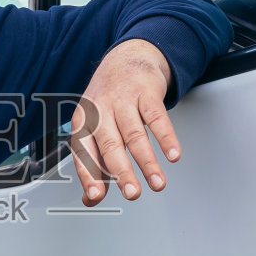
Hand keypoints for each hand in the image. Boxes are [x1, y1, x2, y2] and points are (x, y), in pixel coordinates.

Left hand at [69, 39, 179, 206]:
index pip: (83, 151)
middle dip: (122, 173)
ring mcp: (123, 99)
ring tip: (157, 183)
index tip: (96, 195)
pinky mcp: (146, 92)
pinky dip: (166, 138)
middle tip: (133, 194)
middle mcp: (101, 109)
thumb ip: (94, 163)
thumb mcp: (94, 127)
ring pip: (135, 135)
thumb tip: (92, 198)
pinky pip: (157, 117)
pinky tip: (172, 155)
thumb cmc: (109, 99)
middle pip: (110, 145)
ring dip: (148, 162)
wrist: (127, 57)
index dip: (89, 175)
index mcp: (83, 120)